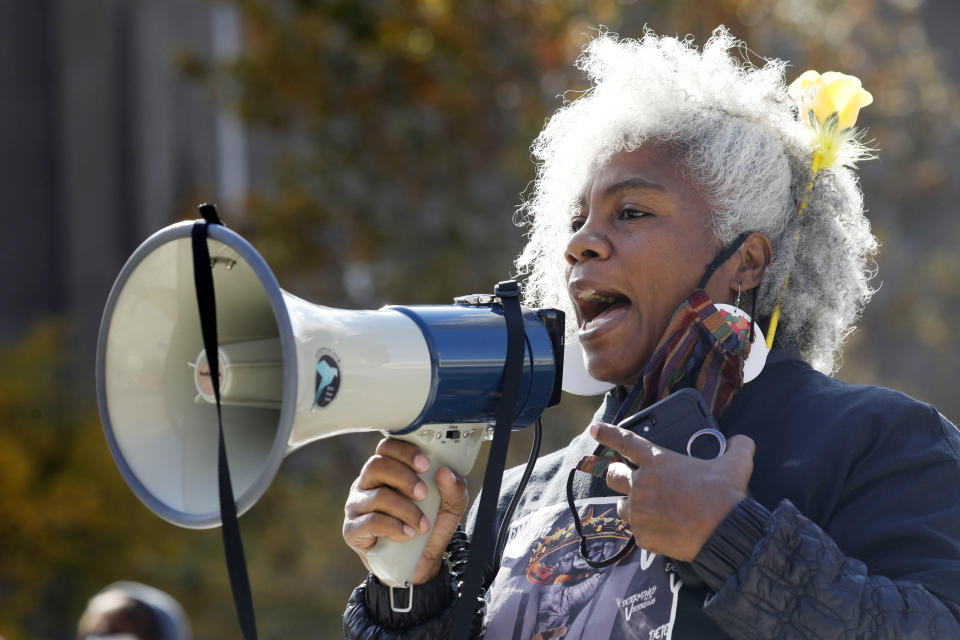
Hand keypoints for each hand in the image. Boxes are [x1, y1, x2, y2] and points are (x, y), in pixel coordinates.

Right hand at [342, 437, 468, 583]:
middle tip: (423, 494)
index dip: (404, 452)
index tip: (425, 464)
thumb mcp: (450, 508)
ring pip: (377, 495)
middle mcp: (368, 484)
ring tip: (422, 524)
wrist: (419, 565)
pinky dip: (394, 527)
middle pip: (376, 465)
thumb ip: (454, 489)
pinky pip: (370, 522)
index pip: (387, 448)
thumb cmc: (428, 527)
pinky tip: (408, 534)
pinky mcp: (352, 530)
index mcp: (388, 471)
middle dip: (404, 478)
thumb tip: (445, 472)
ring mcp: (357, 506)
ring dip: (405, 509)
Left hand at [590, 422, 754, 561]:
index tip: (595, 430)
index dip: (607, 433)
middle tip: (633, 481)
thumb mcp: (736, 464)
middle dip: (620, 476)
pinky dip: (647, 530)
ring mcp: (639, 511)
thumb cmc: (726, 497)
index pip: (625, 442)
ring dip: (632, 505)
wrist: (725, 535)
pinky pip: (637, 531)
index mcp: (658, 461)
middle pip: (613, 475)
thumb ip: (738, 446)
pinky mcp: (642, 535)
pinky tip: (664, 530)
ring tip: (651, 510)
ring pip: (621, 506)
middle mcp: (642, 484)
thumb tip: (742, 441)